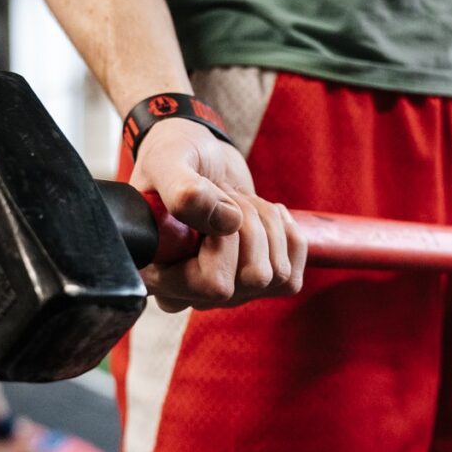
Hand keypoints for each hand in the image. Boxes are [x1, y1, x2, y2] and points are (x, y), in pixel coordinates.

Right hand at [129, 118, 306, 311]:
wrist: (199, 156)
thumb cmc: (174, 157)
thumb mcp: (167, 161)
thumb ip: (182, 190)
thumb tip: (227, 222)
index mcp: (159, 277)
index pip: (214, 284)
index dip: (224, 241)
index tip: (207, 204)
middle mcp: (192, 294)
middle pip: (254, 277)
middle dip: (250, 224)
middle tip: (225, 197)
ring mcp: (227, 293)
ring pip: (277, 273)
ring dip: (265, 223)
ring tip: (238, 202)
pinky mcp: (258, 284)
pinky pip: (292, 276)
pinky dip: (286, 234)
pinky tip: (261, 215)